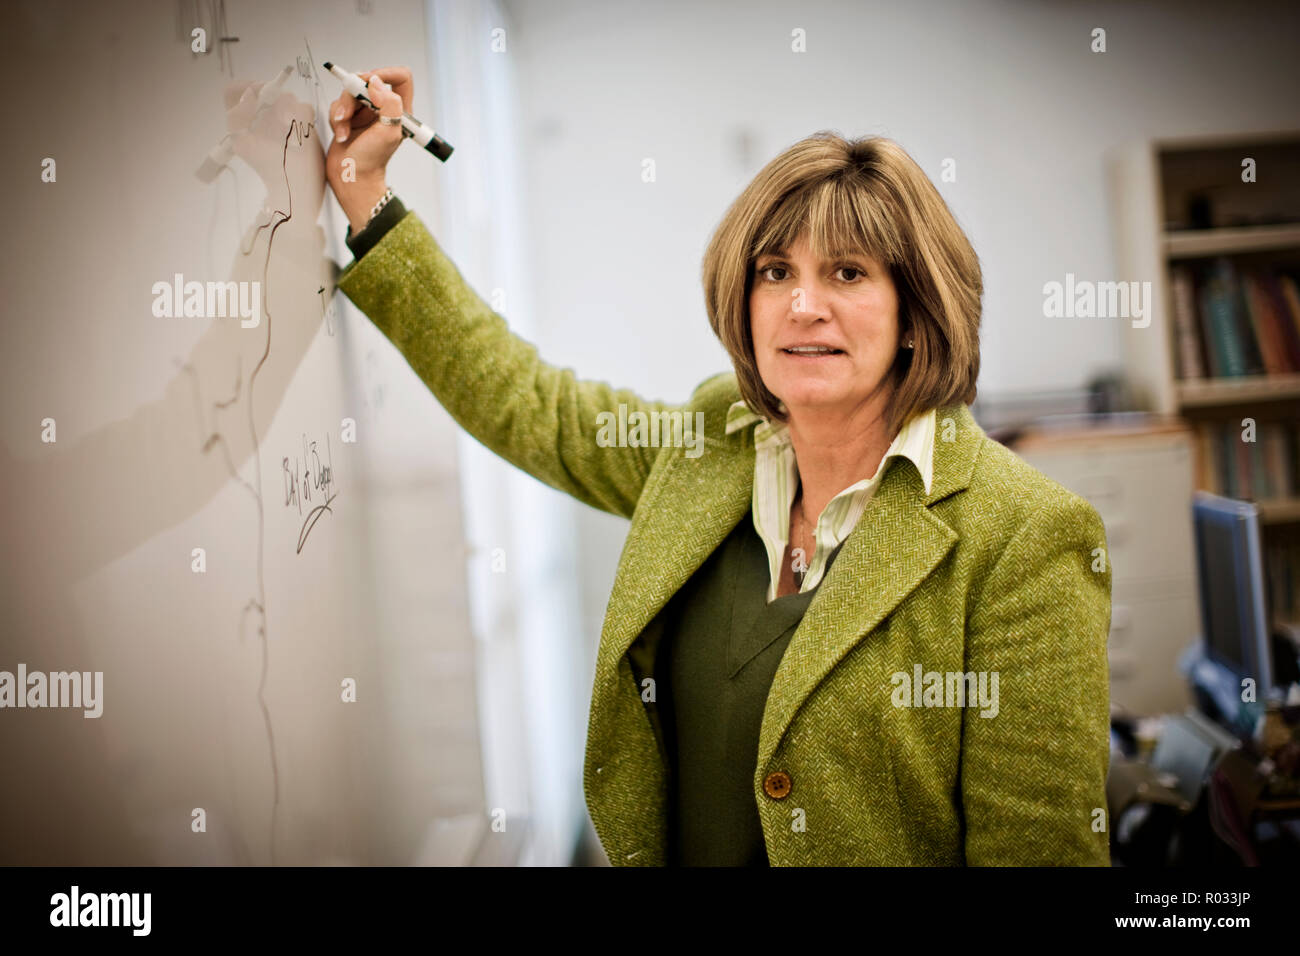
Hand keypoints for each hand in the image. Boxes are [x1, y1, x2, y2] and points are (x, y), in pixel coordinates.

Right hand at [325, 66, 413, 231]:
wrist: (351, 175)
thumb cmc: (372, 160)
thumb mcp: (389, 132)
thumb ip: (390, 103)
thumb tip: (376, 83)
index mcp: (400, 110)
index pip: (401, 78)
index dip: (386, 74)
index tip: (370, 82)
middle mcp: (383, 108)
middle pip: (367, 82)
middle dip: (353, 96)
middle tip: (348, 112)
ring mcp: (365, 112)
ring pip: (349, 93)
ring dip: (343, 111)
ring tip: (344, 130)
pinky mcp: (349, 116)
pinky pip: (338, 104)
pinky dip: (337, 118)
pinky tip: (341, 134)